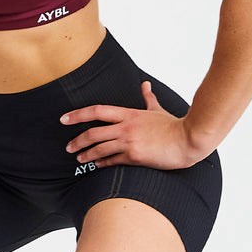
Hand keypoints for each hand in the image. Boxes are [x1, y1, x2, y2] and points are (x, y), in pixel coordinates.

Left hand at [61, 81, 199, 170]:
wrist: (187, 140)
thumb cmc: (173, 126)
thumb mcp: (157, 109)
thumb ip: (148, 98)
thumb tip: (145, 85)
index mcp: (129, 113)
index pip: (97, 111)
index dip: (77, 114)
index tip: (64, 119)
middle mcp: (125, 127)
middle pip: (92, 133)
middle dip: (77, 140)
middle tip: (68, 147)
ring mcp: (129, 142)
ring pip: (99, 148)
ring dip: (86, 154)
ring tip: (79, 158)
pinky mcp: (134, 157)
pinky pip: (112, 161)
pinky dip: (102, 164)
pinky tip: (95, 166)